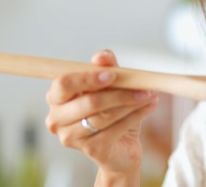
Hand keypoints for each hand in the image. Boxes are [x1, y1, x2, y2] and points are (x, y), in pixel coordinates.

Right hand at [45, 49, 158, 182]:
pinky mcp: (91, 150)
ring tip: (149, 94)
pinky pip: (115, 129)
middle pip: (88, 102)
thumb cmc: (110, 110)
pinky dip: (135, 116)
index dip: (87, 78)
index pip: (64, 84)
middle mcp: (57, 119)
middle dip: (119, 93)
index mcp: (56, 97)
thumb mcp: (110, 84)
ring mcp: (71, 137)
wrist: (121, 144)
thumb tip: (102, 57)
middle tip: (142, 86)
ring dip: (131, 103)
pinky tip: (148, 106)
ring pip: (104, 116)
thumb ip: (105, 67)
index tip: (112, 74)